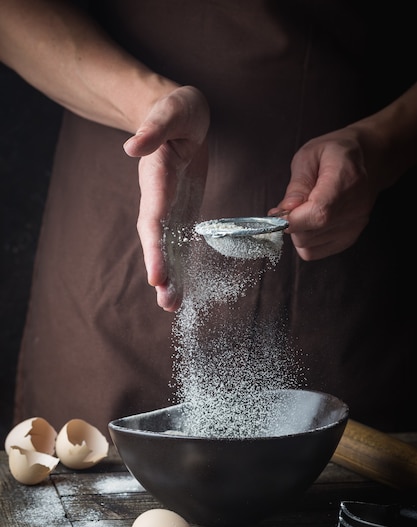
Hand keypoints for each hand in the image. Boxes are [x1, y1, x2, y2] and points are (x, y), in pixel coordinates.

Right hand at [124, 85, 209, 310]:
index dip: (154, 249)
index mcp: (156, 180)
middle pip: (157, 242)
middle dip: (161, 272)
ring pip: (167, 248)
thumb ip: (152, 129)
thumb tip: (131, 147)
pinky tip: (183, 286)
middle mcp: (159, 200)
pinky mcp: (182, 211)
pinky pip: (181, 241)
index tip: (156, 275)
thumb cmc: (176, 110)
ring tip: (172, 306)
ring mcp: (170, 208)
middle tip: (167, 303)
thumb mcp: (169, 111)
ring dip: (170, 276)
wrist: (180, 116)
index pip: (153, 220)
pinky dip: (182, 264)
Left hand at [268, 127, 376, 260]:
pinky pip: (315, 252)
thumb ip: (297, 185)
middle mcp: (354, 209)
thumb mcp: (309, 156)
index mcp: (346, 181)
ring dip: (297, 232)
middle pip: (309, 234)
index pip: (318, 214)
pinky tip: (309, 222)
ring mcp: (354, 227)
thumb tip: (284, 211)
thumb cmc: (336, 154)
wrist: (368, 160)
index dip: (292, 220)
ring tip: (303, 211)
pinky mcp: (349, 239)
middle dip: (290, 223)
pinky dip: (305, 241)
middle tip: (292, 206)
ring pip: (308, 247)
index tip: (277, 213)